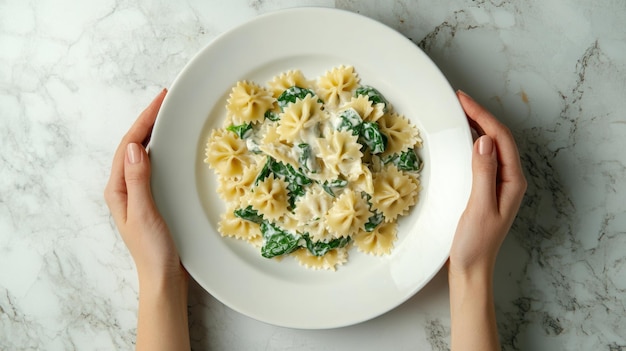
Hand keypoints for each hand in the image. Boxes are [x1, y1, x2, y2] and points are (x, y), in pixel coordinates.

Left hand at [104, 88, 186, 285]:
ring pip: (144, 154)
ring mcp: (139, 193)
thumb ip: (139, 181)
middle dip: (148, 121)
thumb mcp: (144, 214)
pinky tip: (172, 146)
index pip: (129, 146)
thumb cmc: (153, 250)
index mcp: (118, 189)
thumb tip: (137, 147)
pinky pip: (155, 166)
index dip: (144, 121)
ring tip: (169, 115)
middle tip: (166, 100)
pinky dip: (162, 150)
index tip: (160, 100)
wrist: (164, 278)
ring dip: (154, 133)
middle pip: (134, 145)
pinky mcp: (153, 198)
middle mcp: (125, 187)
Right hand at [449, 91, 526, 275]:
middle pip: (498, 138)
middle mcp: (508, 179)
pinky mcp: (485, 188)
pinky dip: (470, 142)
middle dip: (480, 115)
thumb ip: (483, 174)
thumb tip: (483, 141)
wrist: (470, 268)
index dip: (483, 115)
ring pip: (490, 145)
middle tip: (458, 100)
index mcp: (512, 181)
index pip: (500, 138)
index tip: (463, 100)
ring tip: (458, 112)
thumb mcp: (478, 208)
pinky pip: (481, 157)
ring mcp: (497, 184)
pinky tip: (459, 138)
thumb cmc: (475, 243)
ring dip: (476, 126)